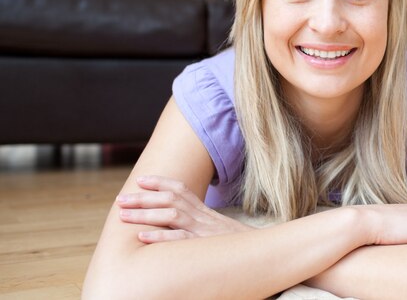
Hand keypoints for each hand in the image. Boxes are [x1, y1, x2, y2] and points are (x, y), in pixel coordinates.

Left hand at [116, 175, 253, 243]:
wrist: (259, 253)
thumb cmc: (235, 244)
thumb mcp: (217, 228)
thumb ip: (199, 222)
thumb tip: (179, 222)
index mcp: (204, 211)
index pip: (180, 189)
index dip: (160, 182)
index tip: (141, 179)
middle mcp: (202, 216)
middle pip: (170, 199)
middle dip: (144, 197)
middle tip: (121, 199)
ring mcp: (202, 230)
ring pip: (171, 215)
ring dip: (145, 214)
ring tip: (123, 215)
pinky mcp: (203, 246)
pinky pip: (179, 239)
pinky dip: (160, 237)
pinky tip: (142, 237)